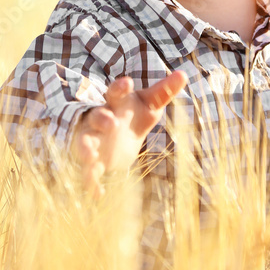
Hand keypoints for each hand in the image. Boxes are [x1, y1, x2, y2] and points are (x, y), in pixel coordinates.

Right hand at [72, 71, 187, 197]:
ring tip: (89, 157)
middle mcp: (100, 119)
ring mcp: (94, 140)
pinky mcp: (94, 161)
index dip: (120, 87)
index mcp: (116, 102)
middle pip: (96, 116)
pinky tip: (97, 194)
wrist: (119, 138)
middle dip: (101, 119)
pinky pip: (88, 172)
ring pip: (85, 142)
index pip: (115, 91)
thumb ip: (164, 91)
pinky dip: (91, 182)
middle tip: (111, 123)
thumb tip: (184, 75)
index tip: (127, 83)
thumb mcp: (150, 103)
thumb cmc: (134, 114)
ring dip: (85, 149)